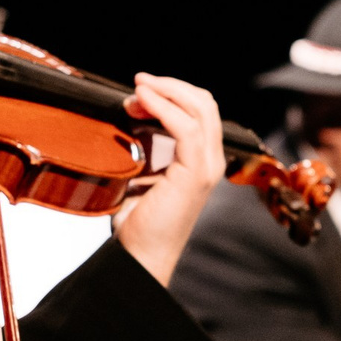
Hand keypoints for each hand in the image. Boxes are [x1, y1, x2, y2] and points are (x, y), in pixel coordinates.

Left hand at [114, 75, 225, 285]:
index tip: (138, 91)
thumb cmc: (138, 219)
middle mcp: (210, 159)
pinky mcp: (196, 175)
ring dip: (166, 91)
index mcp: (200, 158)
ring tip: (138, 90)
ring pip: (200, 108)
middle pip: (204, 101)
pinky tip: (143, 102)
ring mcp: (207, 167)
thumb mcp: (140, 171)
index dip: (170, 92)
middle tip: (137, 86)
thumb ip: (144, 142)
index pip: (198, 108)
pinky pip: (187, 129)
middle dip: (168, 86)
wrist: (140, 254)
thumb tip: (129, 113)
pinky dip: (164, 108)